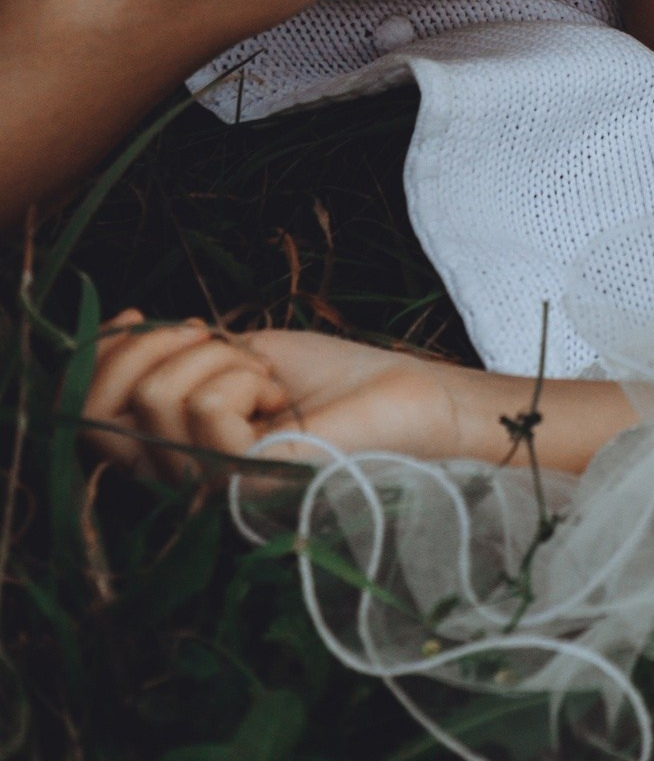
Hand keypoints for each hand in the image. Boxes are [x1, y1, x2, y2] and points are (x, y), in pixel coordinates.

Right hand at [83, 309, 485, 479]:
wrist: (414, 401)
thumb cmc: (338, 381)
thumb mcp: (243, 356)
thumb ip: (178, 357)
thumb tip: (118, 323)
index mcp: (173, 457)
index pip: (86, 420)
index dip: (99, 358)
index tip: (143, 313)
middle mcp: (176, 487)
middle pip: (106, 408)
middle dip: (160, 348)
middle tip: (227, 350)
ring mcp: (205, 495)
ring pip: (156, 398)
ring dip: (220, 361)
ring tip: (269, 384)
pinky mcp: (240, 487)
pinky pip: (205, 409)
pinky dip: (244, 379)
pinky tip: (281, 399)